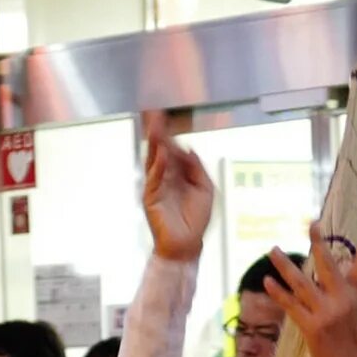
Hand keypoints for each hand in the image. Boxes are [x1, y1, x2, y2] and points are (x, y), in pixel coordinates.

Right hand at [139, 112, 212, 262]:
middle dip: (158, 132)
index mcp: (178, 173)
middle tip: (155, 113)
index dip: (170, 133)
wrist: (187, 244)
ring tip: (156, 127)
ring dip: (155, 144)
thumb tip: (190, 149)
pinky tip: (162, 154)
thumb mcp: (205, 189)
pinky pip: (154, 179)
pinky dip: (158, 166)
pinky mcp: (150, 198)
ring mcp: (156, 186)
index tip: (167, 116)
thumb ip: (197, 168)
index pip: (172, 149)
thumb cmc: (196, 220)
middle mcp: (165, 177)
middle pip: (159, 149)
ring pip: (153, 160)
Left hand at [263, 221, 356, 356]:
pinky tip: (267, 281)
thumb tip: (329, 270)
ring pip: (302, 283)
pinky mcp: (312, 327)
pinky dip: (278, 293)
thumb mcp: (350, 310)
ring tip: (272, 249)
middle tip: (311, 224)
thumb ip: (339, 290)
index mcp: (353, 294)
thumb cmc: (347, 338)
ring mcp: (326, 313)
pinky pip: (291, 305)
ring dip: (284, 265)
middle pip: (328, 265)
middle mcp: (341, 300)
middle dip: (318, 243)